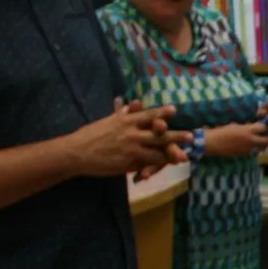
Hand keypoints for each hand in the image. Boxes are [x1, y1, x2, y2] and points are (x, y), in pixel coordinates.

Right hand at [71, 101, 187, 176]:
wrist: (77, 152)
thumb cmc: (90, 136)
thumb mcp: (108, 120)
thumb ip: (124, 112)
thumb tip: (136, 103)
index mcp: (125, 119)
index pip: (147, 114)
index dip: (161, 112)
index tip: (174, 109)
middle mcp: (130, 130)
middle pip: (158, 131)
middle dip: (175, 134)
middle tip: (191, 135)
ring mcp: (130, 145)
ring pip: (156, 147)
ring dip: (172, 151)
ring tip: (184, 155)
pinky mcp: (128, 159)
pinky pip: (147, 161)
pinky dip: (157, 163)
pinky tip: (166, 165)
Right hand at [207, 121, 267, 156]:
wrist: (213, 143)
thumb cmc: (222, 131)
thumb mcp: (236, 126)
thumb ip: (246, 127)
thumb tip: (254, 127)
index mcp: (248, 130)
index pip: (263, 128)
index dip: (263, 128)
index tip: (261, 128)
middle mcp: (251, 140)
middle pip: (267, 140)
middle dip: (267, 138)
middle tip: (263, 137)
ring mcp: (248, 148)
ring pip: (260, 147)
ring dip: (260, 145)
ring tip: (254, 142)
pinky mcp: (244, 154)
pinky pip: (252, 151)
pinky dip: (251, 149)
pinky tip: (244, 146)